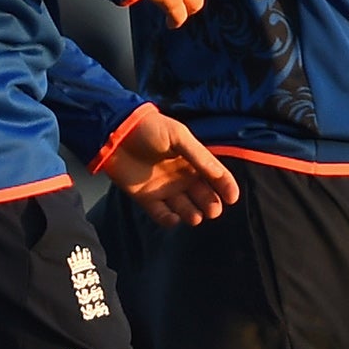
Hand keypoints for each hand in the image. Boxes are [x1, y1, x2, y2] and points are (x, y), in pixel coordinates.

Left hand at [100, 105, 239, 226]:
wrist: (115, 132)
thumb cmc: (149, 129)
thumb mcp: (178, 136)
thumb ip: (199, 156)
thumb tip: (220, 176)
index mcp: (192, 160)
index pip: (215, 176)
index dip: (226, 187)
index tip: (233, 198)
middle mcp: (181, 177)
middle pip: (202, 196)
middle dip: (210, 204)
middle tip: (212, 210)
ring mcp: (164, 188)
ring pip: (184, 208)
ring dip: (192, 214)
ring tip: (195, 216)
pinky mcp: (146, 197)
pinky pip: (161, 214)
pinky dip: (169, 219)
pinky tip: (174, 219)